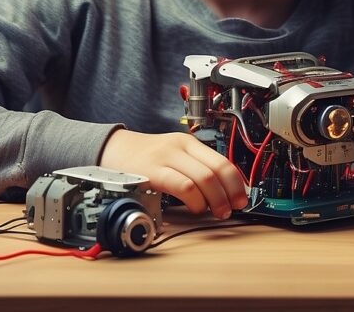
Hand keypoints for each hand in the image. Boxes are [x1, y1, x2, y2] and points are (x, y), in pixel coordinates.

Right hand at [99, 129, 247, 218]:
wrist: (112, 149)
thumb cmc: (144, 158)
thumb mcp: (173, 155)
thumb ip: (195, 168)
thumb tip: (222, 192)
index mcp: (189, 143)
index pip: (222, 161)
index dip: (237, 183)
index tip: (242, 198)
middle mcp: (180, 147)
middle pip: (216, 170)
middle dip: (229, 194)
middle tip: (231, 209)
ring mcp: (166, 158)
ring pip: (203, 178)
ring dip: (214, 200)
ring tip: (214, 211)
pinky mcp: (153, 172)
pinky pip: (183, 186)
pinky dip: (194, 200)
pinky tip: (194, 207)